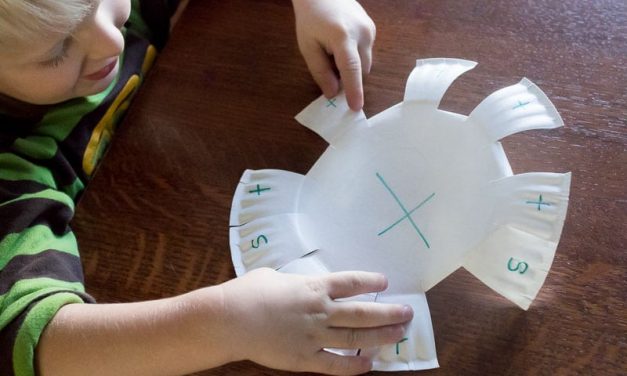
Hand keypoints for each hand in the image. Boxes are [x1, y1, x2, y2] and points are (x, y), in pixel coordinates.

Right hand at [221, 268, 411, 374]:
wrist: (230, 319)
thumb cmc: (248, 292)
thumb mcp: (273, 276)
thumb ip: (291, 281)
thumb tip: (295, 284)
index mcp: (313, 287)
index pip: (350, 282)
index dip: (370, 282)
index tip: (385, 283)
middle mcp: (320, 310)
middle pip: (363, 312)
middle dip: (389, 312)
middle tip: (407, 312)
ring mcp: (314, 335)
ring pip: (356, 336)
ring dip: (381, 335)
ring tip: (400, 333)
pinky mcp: (304, 358)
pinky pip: (335, 363)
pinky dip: (354, 365)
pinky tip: (369, 363)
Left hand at [292, 0, 375, 110]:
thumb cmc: (311, 18)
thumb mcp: (308, 46)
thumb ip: (320, 71)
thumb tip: (333, 93)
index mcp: (342, 37)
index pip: (351, 69)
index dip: (353, 90)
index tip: (356, 107)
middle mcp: (362, 33)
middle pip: (360, 70)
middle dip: (348, 77)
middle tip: (329, 69)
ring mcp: (370, 30)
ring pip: (365, 63)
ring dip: (352, 67)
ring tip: (334, 52)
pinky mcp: (373, 29)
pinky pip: (366, 53)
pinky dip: (355, 56)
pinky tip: (342, 44)